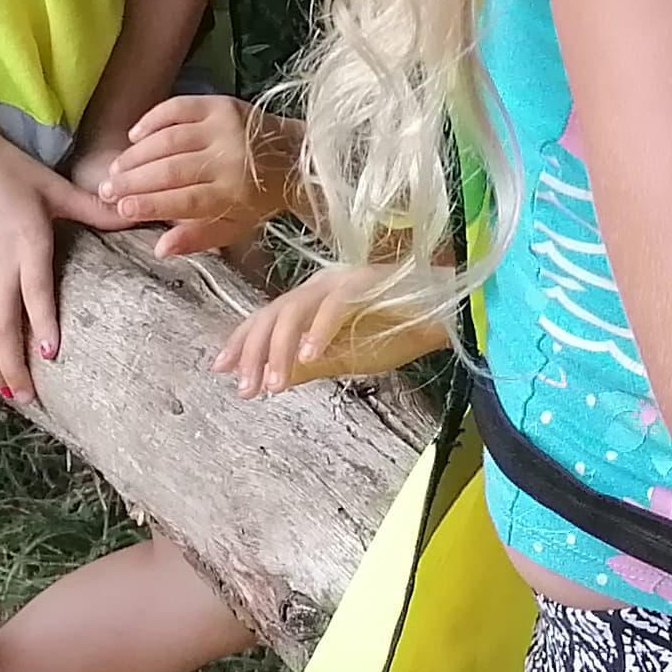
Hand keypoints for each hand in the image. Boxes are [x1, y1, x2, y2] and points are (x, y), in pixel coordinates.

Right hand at [0, 124, 122, 406]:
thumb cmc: (7, 168)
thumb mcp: (54, 187)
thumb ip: (94, 209)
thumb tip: (134, 213)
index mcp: (26, 244)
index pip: (34, 294)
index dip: (43, 326)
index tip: (52, 356)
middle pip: (0, 327)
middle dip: (13, 366)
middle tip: (30, 399)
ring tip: (8, 392)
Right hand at [84, 92, 297, 260]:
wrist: (295, 156)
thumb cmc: (258, 198)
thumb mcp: (234, 227)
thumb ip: (197, 238)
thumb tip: (159, 249)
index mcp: (233, 193)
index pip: (183, 200)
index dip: (149, 204)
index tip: (121, 208)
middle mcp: (229, 158)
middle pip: (171, 169)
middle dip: (133, 181)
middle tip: (106, 189)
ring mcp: (224, 127)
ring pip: (169, 139)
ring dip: (137, 154)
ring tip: (115, 168)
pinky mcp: (221, 104)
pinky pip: (178, 108)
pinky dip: (152, 120)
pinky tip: (134, 136)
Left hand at [208, 264, 445, 396]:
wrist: (450, 316)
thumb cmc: (403, 332)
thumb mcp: (348, 359)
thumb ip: (312, 365)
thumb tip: (276, 377)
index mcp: (314, 301)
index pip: (268, 317)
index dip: (242, 341)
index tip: (221, 369)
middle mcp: (322, 286)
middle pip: (273, 313)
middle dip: (254, 352)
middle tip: (247, 389)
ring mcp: (344, 282)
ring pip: (295, 310)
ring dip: (281, 349)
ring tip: (274, 384)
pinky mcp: (367, 283)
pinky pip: (334, 306)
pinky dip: (319, 331)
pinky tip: (310, 357)